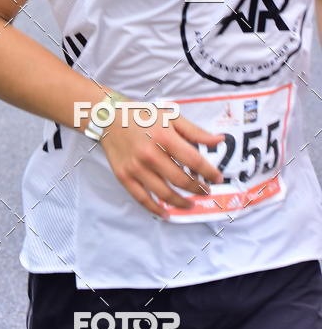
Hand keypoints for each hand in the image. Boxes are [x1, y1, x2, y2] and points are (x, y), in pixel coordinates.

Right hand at [101, 108, 223, 217]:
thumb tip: (219, 140)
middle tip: (205, 191)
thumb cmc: (141, 115)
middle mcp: (150, 154)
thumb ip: (195, 131)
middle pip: (181, 180)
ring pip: (164, 193)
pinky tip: (166, 213)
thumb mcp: (170, 116)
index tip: (218, 178)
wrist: (108, 116)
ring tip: (191, 204)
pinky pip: (143, 198)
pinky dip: (156, 209)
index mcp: (164, 137)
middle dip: (197, 188)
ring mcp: (136, 168)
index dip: (209, 172)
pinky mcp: (124, 176)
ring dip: (181, 202)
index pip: (194, 161)